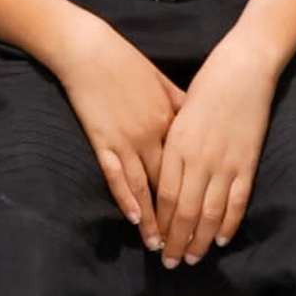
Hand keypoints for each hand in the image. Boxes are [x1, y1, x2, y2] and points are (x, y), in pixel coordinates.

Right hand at [56, 21, 185, 235]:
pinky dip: (126, 198)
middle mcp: (152, 135)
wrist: (89, 50)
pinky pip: (116, 175)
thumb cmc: (126, 62)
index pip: (189, 168)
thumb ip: (181, 105)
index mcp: (171, 121)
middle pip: (170, 185)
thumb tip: (198, 122)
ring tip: (157, 244)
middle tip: (183, 246)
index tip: (206, 219)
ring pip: (144, 187)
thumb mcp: (162, 81)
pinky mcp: (102, 140)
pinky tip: (133, 218)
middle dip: (176, 218)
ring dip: (152, 219)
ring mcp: (126, 140)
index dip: (198, 195)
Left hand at [149, 50, 274, 265]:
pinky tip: (222, 239)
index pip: (166, 196)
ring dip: (201, 239)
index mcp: (177, 146)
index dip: (161, 223)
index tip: (155, 242)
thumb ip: (173, 145)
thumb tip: (163, 173)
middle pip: (185, 211)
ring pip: (210, 212)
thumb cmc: (207, 85)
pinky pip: (237, 201)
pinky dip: (229, 223)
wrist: (243, 68)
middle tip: (170, 262)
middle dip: (177, 240)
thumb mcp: (180, 114)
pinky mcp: (247, 162)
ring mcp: (225, 162)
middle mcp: (199, 159)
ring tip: (193, 258)